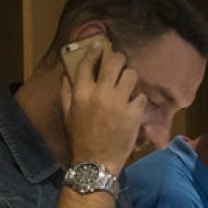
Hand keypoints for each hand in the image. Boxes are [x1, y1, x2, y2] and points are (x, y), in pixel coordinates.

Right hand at [60, 42, 146, 172]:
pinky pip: (141, 96)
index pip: (88, 63)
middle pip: (114, 63)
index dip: (94, 51)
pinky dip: (139, 99)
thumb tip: (66, 75)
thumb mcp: (66, 115)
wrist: (95, 162)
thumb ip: (66, 93)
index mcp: (81, 93)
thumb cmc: (79, 139)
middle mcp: (100, 94)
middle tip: (120, 60)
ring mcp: (119, 103)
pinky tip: (134, 104)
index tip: (99, 45)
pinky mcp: (134, 114)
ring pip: (131, 75)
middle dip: (118, 58)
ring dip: (130, 76)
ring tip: (128, 82)